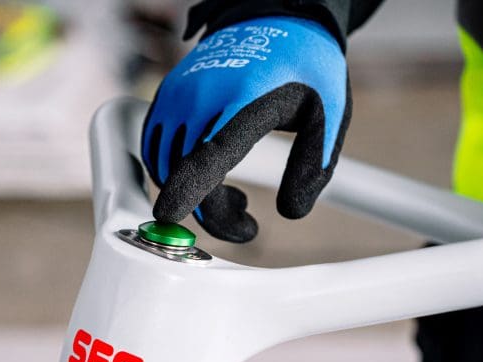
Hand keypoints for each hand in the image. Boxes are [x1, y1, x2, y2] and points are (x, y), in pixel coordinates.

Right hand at [142, 16, 349, 242]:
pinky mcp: (167, 95)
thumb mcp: (327, 114)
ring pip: (164, 165)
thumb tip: (291, 213)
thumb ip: (311, 166)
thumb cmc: (305, 68)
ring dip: (191, 192)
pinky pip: (154, 147)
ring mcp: (178, 94)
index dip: (187, 189)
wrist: (274, 19)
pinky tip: (207, 171)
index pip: (208, 154)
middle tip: (247, 221)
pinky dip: (173, 171)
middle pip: (185, 173)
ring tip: (233, 194)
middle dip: (212, 212)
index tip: (168, 217)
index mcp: (244, 101)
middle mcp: (202, 96)